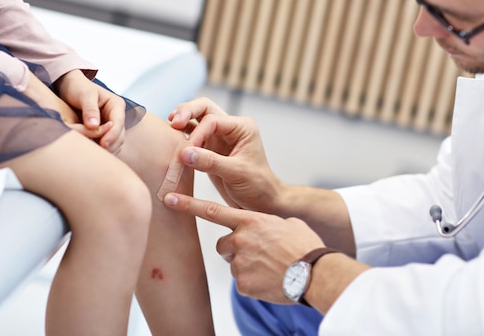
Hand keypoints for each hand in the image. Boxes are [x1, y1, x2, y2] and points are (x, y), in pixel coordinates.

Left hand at [54, 70, 125, 152]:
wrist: (69, 86)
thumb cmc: (77, 88)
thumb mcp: (84, 95)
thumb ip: (90, 110)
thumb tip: (94, 126)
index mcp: (116, 105)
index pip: (118, 123)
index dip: (112, 135)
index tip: (103, 145)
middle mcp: (116, 116)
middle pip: (120, 135)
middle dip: (111, 144)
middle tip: (98, 153)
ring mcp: (111, 124)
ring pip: (115, 141)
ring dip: (108, 148)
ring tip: (95, 155)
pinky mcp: (104, 131)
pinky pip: (107, 143)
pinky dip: (102, 149)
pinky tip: (92, 152)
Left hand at [163, 192, 323, 303]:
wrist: (314, 273)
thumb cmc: (305, 246)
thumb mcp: (287, 224)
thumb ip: (267, 224)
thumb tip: (264, 229)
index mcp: (250, 221)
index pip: (212, 210)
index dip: (188, 204)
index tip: (169, 198)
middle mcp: (240, 240)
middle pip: (223, 245)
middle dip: (234, 249)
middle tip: (256, 254)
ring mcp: (240, 263)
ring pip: (234, 265)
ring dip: (247, 266)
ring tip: (270, 267)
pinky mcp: (243, 284)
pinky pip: (242, 283)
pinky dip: (254, 283)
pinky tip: (270, 280)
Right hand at [168, 98, 284, 211]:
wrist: (261, 201)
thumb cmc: (256, 185)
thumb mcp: (236, 173)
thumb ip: (210, 162)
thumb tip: (183, 153)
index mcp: (242, 128)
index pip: (213, 120)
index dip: (197, 133)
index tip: (187, 152)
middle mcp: (230, 128)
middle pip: (204, 108)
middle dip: (187, 112)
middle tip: (173, 122)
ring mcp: (219, 136)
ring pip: (197, 118)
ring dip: (182, 120)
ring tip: (170, 126)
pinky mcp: (210, 148)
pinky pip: (192, 134)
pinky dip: (181, 135)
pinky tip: (171, 138)